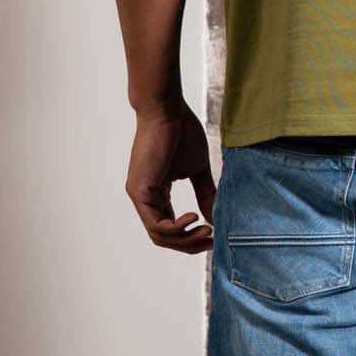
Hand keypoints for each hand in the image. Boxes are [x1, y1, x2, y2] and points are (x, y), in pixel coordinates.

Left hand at [125, 103, 214, 251]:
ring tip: (206, 231)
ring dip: (186, 239)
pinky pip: (156, 224)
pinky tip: (194, 218)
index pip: (170, 228)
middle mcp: (145, 199)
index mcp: (157, 194)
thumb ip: (206, 194)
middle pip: (164, 238)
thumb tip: (215, 219)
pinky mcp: (140, 191)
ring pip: (159, 235)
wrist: (167, 111)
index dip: (191, 238)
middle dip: (190, 244)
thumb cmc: (181, 133)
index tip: (214, 234)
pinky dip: (176, 228)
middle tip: (212, 239)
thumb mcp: (198, 170)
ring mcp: (140, 196)